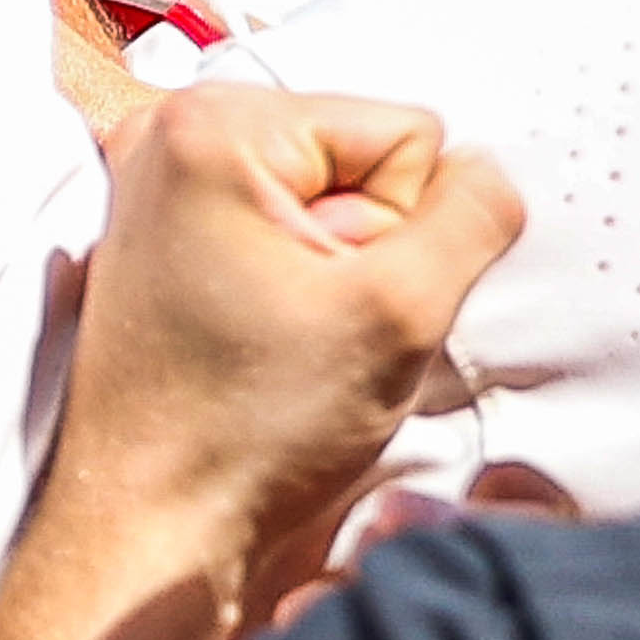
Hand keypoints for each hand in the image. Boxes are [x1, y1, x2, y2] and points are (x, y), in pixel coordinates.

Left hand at [50, 80, 519, 614]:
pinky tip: (260, 338)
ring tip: (284, 336)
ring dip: (337, 273)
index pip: (407, 133)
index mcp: (213, 122)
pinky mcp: (159, 235)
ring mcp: (156, 184)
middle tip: (311, 324)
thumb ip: (474, 215)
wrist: (154, 516)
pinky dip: (295, 286)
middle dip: (368, 248)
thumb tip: (484, 170)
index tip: (341, 297)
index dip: (406, 228)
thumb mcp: (402, 310)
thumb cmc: (251, 426)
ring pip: (331, 205)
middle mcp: (168, 132)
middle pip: (363, 162)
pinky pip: (280, 234)